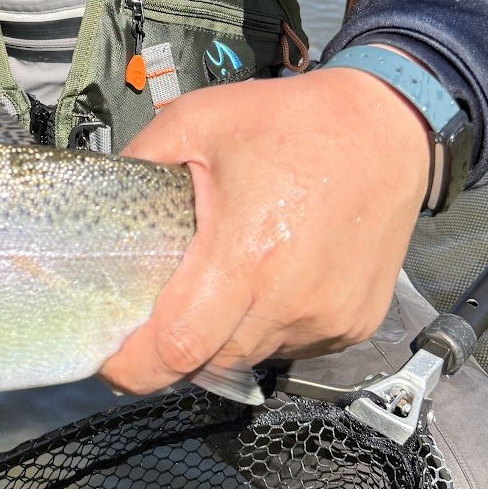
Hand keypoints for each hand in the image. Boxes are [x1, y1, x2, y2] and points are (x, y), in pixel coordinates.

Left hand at [102, 67, 431, 394]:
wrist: (388, 129)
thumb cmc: (289, 122)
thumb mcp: (196, 121)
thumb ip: (140, 163)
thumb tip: (99, 205)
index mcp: (245, 256)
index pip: (178, 350)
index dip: (136, 366)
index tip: (111, 360)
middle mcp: (290, 301)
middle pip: (210, 362)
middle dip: (174, 349)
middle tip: (160, 311)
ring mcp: (328, 320)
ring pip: (251, 357)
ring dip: (225, 336)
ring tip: (223, 282)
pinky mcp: (354, 325)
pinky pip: (293, 346)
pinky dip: (270, 326)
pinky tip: (271, 280)